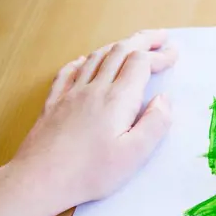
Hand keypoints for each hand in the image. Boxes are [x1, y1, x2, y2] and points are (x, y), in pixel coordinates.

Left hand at [11, 29, 176, 214]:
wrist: (41, 178)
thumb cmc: (91, 172)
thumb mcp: (134, 155)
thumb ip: (155, 124)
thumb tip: (164, 100)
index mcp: (117, 100)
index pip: (141, 64)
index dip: (160, 55)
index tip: (174, 54)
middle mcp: (94, 89)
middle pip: (120, 51)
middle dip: (143, 40)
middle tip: (160, 37)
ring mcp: (71, 94)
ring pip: (96, 57)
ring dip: (117, 46)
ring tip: (132, 45)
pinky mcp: (55, 103)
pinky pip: (69, 72)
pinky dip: (84, 61)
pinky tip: (86, 62)